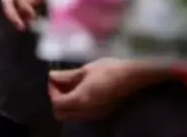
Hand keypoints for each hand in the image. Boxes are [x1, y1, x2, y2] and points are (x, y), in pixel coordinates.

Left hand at [49, 59, 165, 121]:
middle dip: (57, 99)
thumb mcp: (86, 69)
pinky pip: (82, 114)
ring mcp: (96, 115)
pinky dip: (76, 105)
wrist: (135, 78)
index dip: (52, 90)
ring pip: (72, 115)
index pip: (57, 103)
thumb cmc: (111, 70)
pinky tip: (83, 90)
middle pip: (61, 114)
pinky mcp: (102, 114)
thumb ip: (67, 75)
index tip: (56, 78)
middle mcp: (87, 111)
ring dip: (67, 102)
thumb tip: (51, 76)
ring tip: (72, 85)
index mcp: (81, 99)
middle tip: (61, 83)